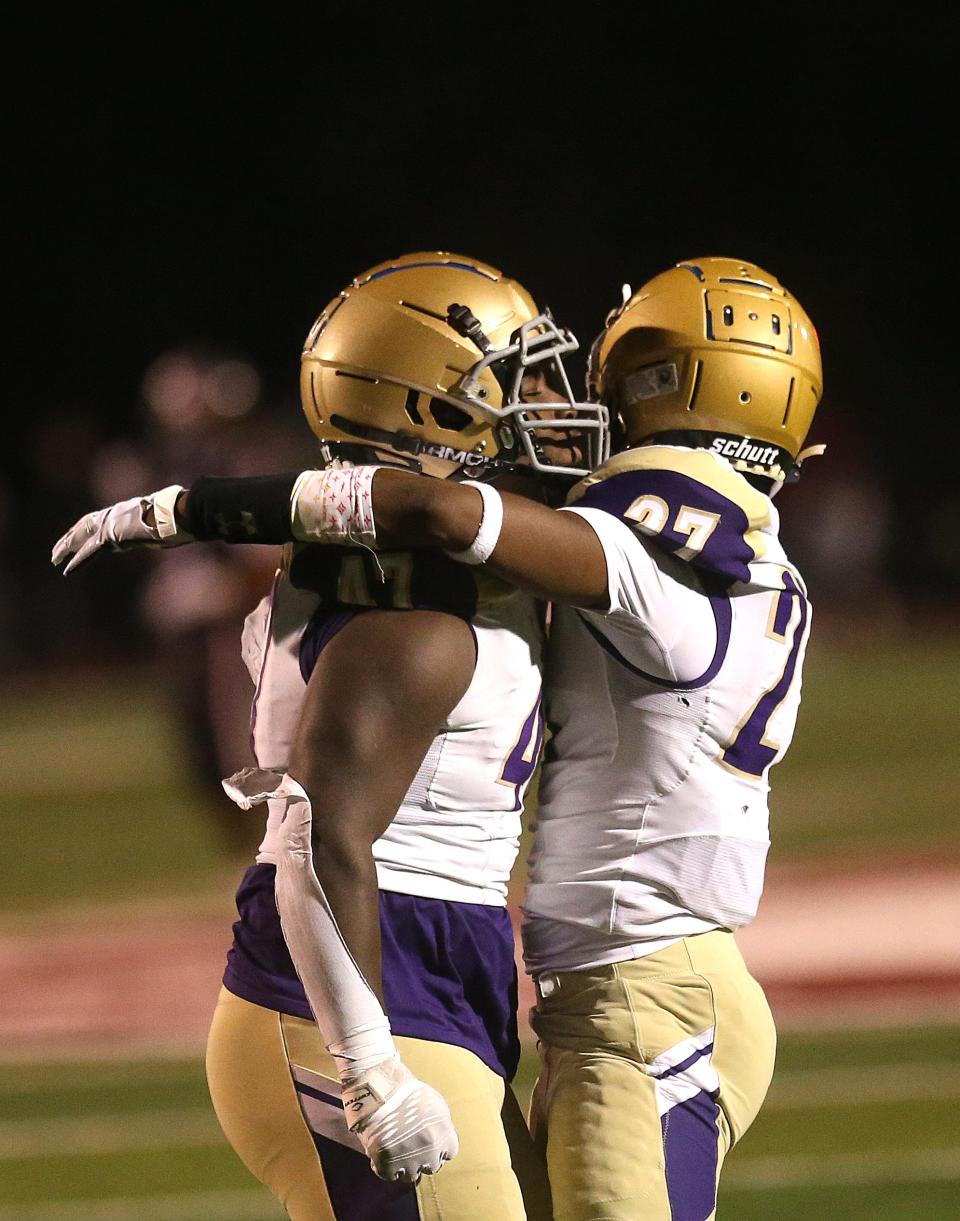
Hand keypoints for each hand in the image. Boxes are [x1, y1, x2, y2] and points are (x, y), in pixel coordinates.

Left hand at [51, 485, 188, 573]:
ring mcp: (111, 523)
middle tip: (58, 547)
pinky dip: (78, 560)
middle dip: (72, 536)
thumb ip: (167, 529)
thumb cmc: (179, 518)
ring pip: (82, 536)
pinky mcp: (111, 535)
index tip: (80, 536)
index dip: (89, 529)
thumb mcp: (170, 524)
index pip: (102, 520)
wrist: (175, 515)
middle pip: (86, 525)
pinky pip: (90, 551)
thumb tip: (184, 533)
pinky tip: (66, 569)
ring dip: (66, 547)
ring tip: (54, 558)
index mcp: (128, 511)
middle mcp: (115, 515)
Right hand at [341, 1055, 458, 1184]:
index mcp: (443, 1133)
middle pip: (432, 1166)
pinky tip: (382, 1152)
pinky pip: (389, 1175)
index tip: (429, 1142)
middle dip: (423, 1158)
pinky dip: (385, 1167)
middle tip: (411, 1146)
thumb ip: (442, 1126)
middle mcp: (430, 1150)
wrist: (378, 1086)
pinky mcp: (386, 1164)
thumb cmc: (406, 1091)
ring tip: (396, 1149)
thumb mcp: (435, 1103)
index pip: (449, 1153)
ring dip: (405, 1165)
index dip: (439, 1148)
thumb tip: (442, 1144)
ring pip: (411, 1175)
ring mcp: (408, 1159)